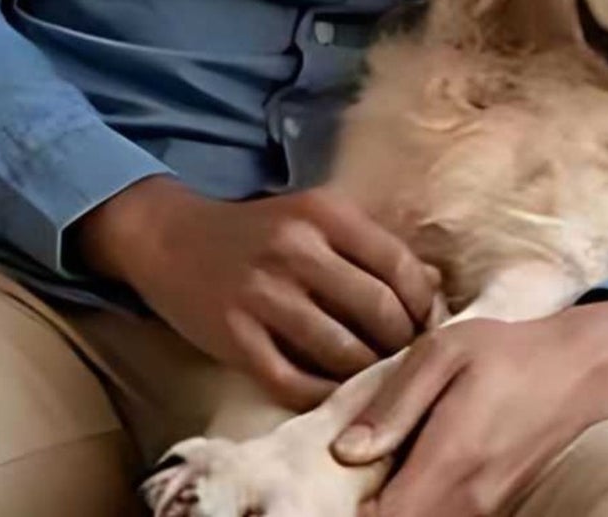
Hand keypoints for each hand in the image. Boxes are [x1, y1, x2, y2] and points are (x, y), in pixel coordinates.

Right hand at [76, 176, 440, 409]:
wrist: (173, 239)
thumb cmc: (259, 231)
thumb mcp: (315, 217)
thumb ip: (370, 244)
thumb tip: (434, 284)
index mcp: (324, 213)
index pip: (398, 264)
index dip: (423, 301)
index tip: (428, 321)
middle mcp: (296, 250)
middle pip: (378, 311)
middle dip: (402, 342)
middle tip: (406, 355)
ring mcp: (263, 296)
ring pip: (341, 352)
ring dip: (367, 372)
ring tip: (375, 375)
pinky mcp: (235, 338)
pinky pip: (294, 382)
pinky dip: (323, 394)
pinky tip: (334, 391)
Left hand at [331, 299, 607, 516]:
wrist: (586, 370)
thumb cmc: (510, 352)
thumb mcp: (446, 351)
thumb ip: (394, 403)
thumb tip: (346, 453)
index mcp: (450, 461)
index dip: (344, 512)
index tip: (328, 486)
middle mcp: (469, 502)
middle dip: (365, 510)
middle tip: (349, 477)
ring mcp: (488, 513)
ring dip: (396, 507)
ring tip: (381, 472)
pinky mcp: (500, 511)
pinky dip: (423, 506)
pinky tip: (413, 476)